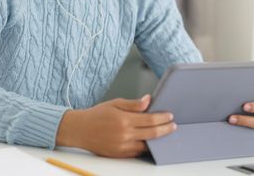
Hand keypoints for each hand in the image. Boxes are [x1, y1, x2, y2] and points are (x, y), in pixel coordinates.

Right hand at [56, 94, 175, 157]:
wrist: (79, 130)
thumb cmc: (97, 114)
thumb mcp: (115, 103)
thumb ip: (133, 103)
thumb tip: (148, 100)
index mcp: (124, 120)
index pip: (150, 120)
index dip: (162, 118)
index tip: (170, 115)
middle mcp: (124, 135)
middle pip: (152, 134)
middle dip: (165, 129)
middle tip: (173, 126)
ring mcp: (122, 147)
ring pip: (146, 145)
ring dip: (157, 140)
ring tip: (165, 133)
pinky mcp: (119, 154)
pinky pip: (137, 152)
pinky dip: (146, 147)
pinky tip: (151, 142)